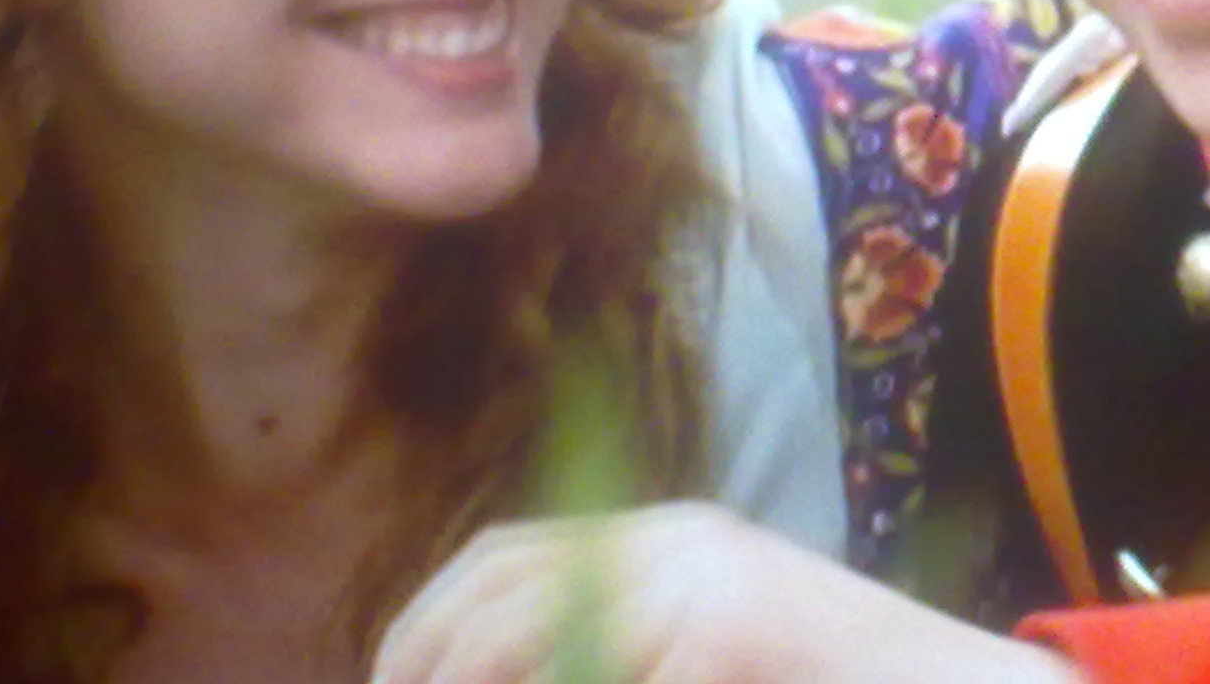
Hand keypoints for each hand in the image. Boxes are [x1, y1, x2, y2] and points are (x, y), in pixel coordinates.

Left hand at [371, 500, 1084, 683]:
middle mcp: (673, 542)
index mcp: (663, 539)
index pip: (504, 552)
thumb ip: (617, 646)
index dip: (426, 618)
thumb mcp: (699, 649)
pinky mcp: (722, 631)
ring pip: (537, 635)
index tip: (386, 677)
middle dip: (427, 656)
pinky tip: (561, 683)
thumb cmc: (823, 682)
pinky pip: (603, 667)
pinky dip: (569, 674)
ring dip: (478, 673)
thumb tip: (499, 663)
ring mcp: (701, 584)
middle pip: (498, 585)